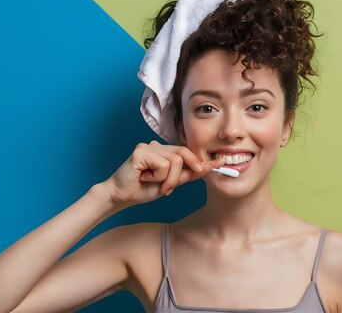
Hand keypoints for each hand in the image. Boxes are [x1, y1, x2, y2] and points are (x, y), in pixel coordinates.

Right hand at [103, 140, 224, 206]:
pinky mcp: (141, 151)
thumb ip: (187, 175)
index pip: (188, 152)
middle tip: (169, 189)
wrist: (121, 196)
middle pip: (184, 155)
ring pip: (175, 161)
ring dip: (168, 180)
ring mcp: (148, 146)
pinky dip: (158, 177)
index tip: (221, 163)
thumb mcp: (170, 183)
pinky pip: (163, 165)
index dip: (203, 159)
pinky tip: (144, 178)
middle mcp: (157, 146)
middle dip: (181, 175)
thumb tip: (207, 167)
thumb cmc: (143, 189)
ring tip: (155, 185)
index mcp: (164, 152)